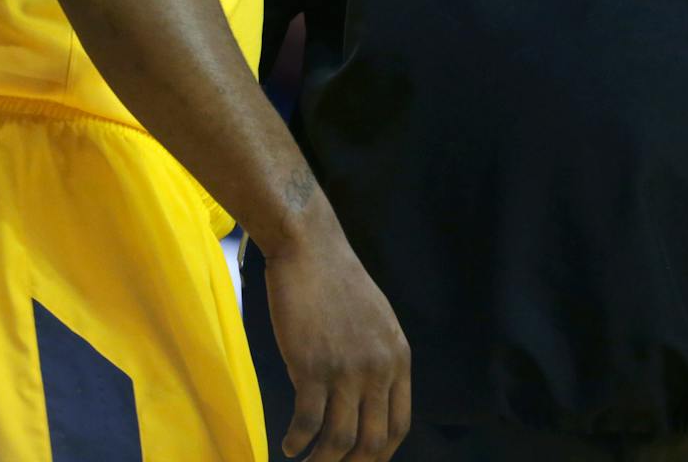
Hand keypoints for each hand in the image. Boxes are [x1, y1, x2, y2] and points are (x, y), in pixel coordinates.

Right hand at [265, 206, 410, 461]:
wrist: (309, 247)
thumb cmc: (335, 279)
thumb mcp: (376, 320)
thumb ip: (378, 358)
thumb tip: (369, 396)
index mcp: (398, 358)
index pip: (399, 425)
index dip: (380, 454)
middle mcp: (378, 369)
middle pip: (373, 441)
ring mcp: (346, 369)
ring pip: (340, 439)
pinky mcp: (313, 366)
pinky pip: (308, 422)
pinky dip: (297, 441)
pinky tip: (287, 446)